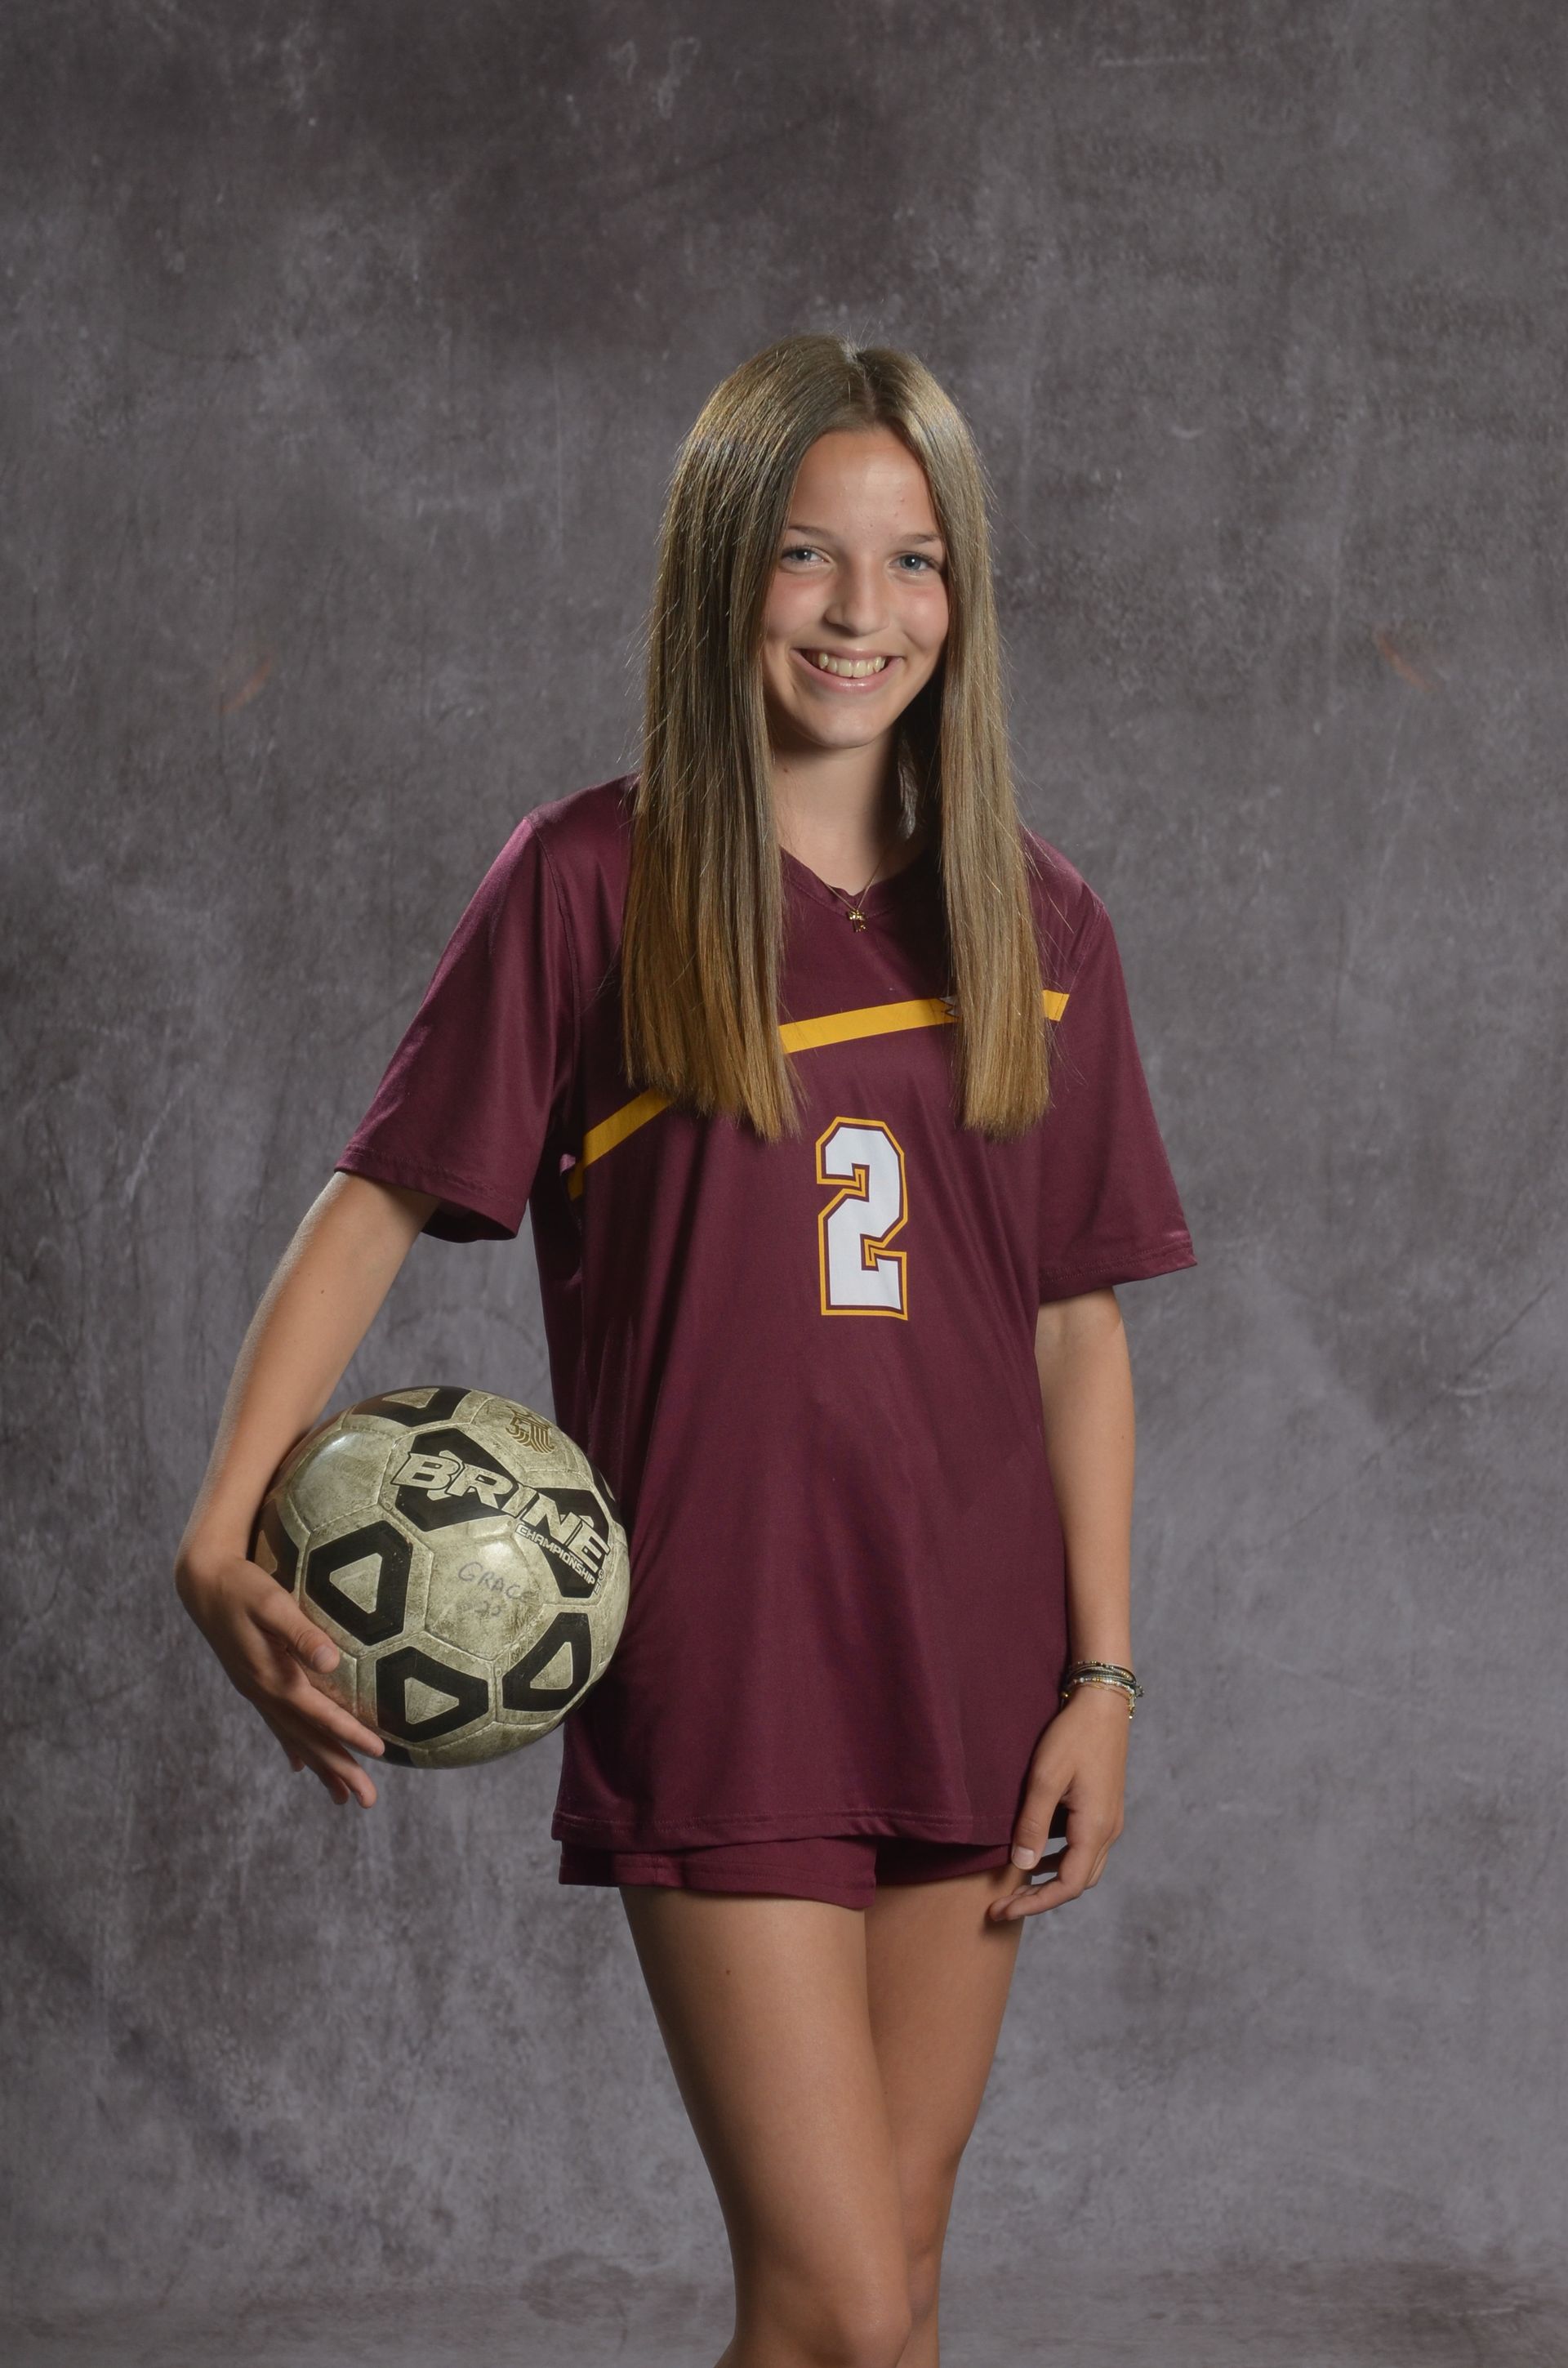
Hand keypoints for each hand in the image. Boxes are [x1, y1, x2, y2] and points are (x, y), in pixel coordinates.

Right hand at [175, 1548, 387, 1807]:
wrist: (202, 1581)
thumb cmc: (243, 1585)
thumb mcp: (272, 1603)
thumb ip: (300, 1632)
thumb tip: (332, 1660)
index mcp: (270, 1677)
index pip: (319, 1713)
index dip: (350, 1733)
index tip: (380, 1753)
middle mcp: (262, 1692)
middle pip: (307, 1738)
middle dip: (338, 1769)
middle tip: (368, 1800)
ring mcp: (255, 1691)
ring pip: (293, 1738)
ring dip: (320, 1767)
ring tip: (342, 1797)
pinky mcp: (252, 1682)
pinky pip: (277, 1724)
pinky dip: (292, 1747)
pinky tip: (299, 1764)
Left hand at [988, 1684, 1129, 1921]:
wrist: (1102, 1702)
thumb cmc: (1073, 1736)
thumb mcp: (1045, 1778)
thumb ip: (1032, 1824)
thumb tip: (1021, 1865)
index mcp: (1096, 1828)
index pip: (1067, 1886)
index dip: (1034, 1903)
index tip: (1001, 1909)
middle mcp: (1109, 1831)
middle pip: (1077, 1882)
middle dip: (1040, 1897)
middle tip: (1004, 1902)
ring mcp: (1110, 1820)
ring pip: (1083, 1866)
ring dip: (1051, 1879)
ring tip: (1016, 1882)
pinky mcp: (1105, 1808)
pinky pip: (1084, 1847)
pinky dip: (1060, 1858)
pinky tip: (1038, 1850)